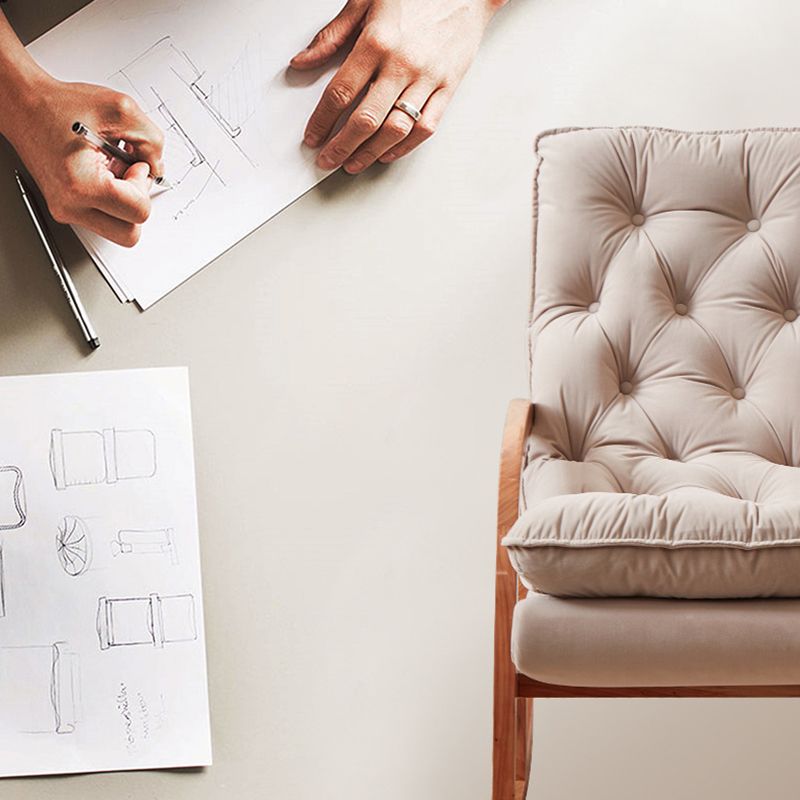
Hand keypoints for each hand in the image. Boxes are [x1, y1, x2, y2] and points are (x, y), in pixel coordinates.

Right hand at [5, 76, 164, 246]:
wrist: (24, 106)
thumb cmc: (59, 106)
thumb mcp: (120, 110)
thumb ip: (152, 140)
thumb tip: (158, 167)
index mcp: (81, 185)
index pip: (139, 212)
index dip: (145, 184)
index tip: (136, 164)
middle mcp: (70, 206)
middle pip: (130, 235)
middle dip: (138, 205)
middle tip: (130, 175)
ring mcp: (67, 211)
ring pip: (118, 231)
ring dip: (125, 204)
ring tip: (114, 171)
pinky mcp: (68, 209)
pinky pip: (105, 219)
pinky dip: (113, 201)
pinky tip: (104, 173)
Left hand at [291, 0, 503, 173]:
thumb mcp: (365, 1)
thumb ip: (332, 35)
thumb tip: (302, 62)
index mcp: (377, 42)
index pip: (341, 92)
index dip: (322, 120)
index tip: (313, 136)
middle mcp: (402, 64)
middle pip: (366, 119)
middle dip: (341, 146)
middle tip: (327, 160)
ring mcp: (427, 79)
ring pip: (395, 129)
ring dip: (370, 153)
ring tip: (353, 163)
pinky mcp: (448, 87)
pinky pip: (426, 127)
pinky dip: (405, 147)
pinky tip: (387, 153)